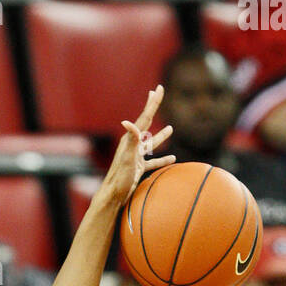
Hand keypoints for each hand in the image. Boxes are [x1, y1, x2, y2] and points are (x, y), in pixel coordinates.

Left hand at [101, 86, 175, 206]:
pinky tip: (172, 159)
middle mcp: (132, 145)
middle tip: (157, 93)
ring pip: (151, 143)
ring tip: (170, 129)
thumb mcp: (127, 157)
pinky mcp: (138, 168)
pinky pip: (153, 162)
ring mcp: (136, 157)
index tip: (159, 88)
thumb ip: (130, 139)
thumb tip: (128, 121)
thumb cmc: (120, 177)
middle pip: (146, 123)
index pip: (145, 117)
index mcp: (131, 139)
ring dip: (161, 136)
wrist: (113, 196)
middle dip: (153, 108)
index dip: (153, 102)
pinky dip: (162, 160)